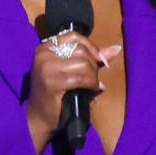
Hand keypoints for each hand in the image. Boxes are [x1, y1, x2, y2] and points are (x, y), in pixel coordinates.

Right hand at [25, 34, 120, 152]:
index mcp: (46, 47)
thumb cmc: (56, 93)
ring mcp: (46, 68)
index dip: (90, 47)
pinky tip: (91, 89)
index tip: (99, 59)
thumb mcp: (71, 70)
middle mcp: (44, 54)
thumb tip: (116, 48)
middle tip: (93, 78)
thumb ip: (91, 58)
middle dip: (93, 64)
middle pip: (81, 50)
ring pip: (83, 63)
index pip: (74, 36)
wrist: (39, 117)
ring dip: (93, 75)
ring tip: (92, 84)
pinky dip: (91, 83)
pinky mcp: (52, 82)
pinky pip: (81, 78)